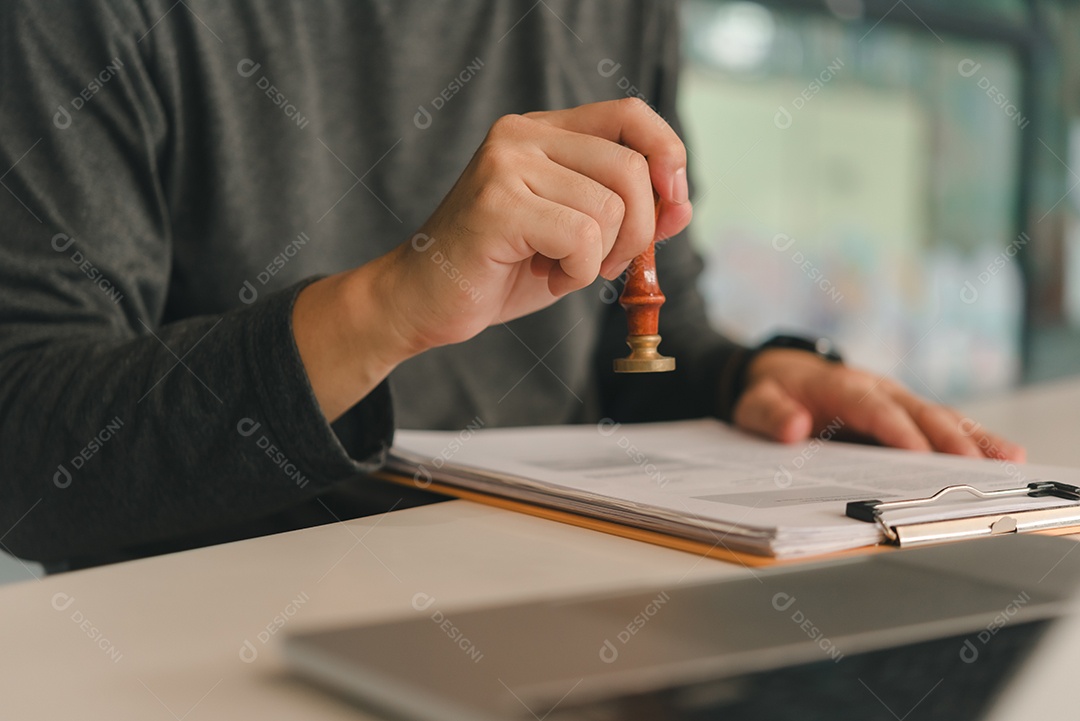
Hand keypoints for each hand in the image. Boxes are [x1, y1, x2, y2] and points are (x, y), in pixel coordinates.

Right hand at [375, 98, 692, 352]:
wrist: (424, 301)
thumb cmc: (499, 269)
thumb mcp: (576, 239)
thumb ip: (627, 216)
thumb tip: (682, 205)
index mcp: (542, 131)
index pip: (630, 115)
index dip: (668, 155)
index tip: (673, 204)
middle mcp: (522, 135)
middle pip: (631, 168)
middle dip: (639, 231)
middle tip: (606, 264)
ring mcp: (506, 165)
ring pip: (609, 209)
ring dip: (600, 259)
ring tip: (561, 269)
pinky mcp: (497, 204)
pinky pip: (581, 238)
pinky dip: (577, 273)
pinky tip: (545, 275)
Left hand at [732, 349, 1025, 461]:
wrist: (780, 373)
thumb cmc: (770, 392)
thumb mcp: (754, 403)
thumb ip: (769, 415)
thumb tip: (793, 428)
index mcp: (839, 385)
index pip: (871, 407)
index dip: (895, 429)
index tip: (917, 453)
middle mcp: (876, 389)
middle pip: (916, 412)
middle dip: (947, 438)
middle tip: (975, 467)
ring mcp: (895, 401)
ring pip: (939, 417)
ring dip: (973, 439)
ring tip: (1009, 461)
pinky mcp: (905, 415)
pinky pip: (941, 427)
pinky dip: (972, 440)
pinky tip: (1004, 456)